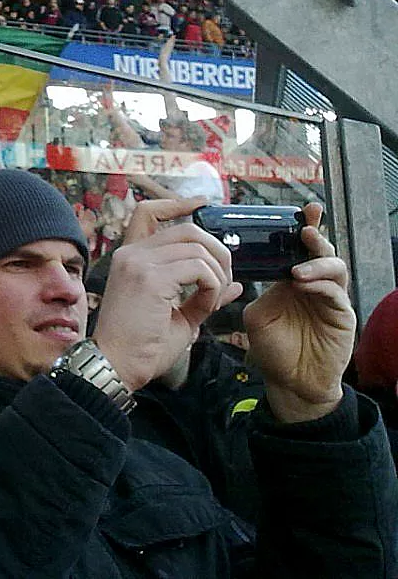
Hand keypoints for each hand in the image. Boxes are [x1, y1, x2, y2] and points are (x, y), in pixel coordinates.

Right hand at [92, 198, 239, 389]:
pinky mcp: (150, 278)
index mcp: (130, 258)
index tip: (202, 205)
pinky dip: (212, 286)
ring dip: (217, 273)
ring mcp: (138, 263)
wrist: (116, 365)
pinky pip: (199, 270)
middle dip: (217, 250)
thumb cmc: (141, 347)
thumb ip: (203, 297)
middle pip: (187, 229)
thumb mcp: (178, 317)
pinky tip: (205, 305)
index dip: (177, 204)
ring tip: (212, 299)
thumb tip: (234, 286)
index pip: (148, 213)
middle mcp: (131, 254)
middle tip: (224, 278)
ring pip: (197, 248)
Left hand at [243, 203, 352, 422]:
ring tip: (297, 268)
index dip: (301, 228)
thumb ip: (255, 291)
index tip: (300, 210)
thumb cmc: (273, 348)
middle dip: (315, 234)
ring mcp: (330, 298)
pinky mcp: (342, 315)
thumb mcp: (255, 315)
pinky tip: (304, 284)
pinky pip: (335, 293)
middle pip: (321, 251)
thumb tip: (249, 269)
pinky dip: (320, 284)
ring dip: (317, 262)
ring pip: (334, 267)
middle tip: (306, 226)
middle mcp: (314, 284)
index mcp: (292, 280)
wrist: (291, 381)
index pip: (298, 248)